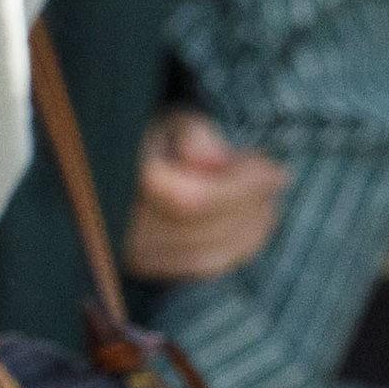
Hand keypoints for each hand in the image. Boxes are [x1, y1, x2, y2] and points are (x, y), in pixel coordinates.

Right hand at [122, 109, 288, 283]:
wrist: (113, 162)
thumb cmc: (151, 136)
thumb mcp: (169, 119)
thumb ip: (193, 134)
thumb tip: (216, 161)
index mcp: (119, 182)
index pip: (194, 201)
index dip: (242, 190)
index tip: (275, 171)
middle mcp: (116, 225)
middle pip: (202, 232)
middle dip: (249, 207)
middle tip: (273, 181)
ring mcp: (126, 251)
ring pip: (205, 255)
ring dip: (248, 231)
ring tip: (265, 201)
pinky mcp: (142, 265)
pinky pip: (200, 267)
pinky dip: (234, 248)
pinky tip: (249, 223)